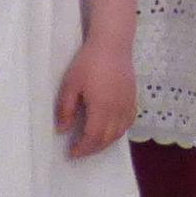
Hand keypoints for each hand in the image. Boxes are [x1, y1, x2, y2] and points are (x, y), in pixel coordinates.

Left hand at [56, 35, 135, 154]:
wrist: (112, 44)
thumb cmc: (88, 62)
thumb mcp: (71, 84)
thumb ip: (66, 109)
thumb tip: (62, 130)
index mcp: (101, 108)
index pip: (92, 137)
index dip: (82, 148)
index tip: (71, 153)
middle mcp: (117, 110)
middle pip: (106, 138)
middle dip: (92, 148)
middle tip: (79, 151)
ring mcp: (127, 105)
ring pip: (119, 132)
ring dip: (105, 142)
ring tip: (93, 143)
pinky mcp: (133, 98)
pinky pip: (128, 122)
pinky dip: (119, 131)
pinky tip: (111, 129)